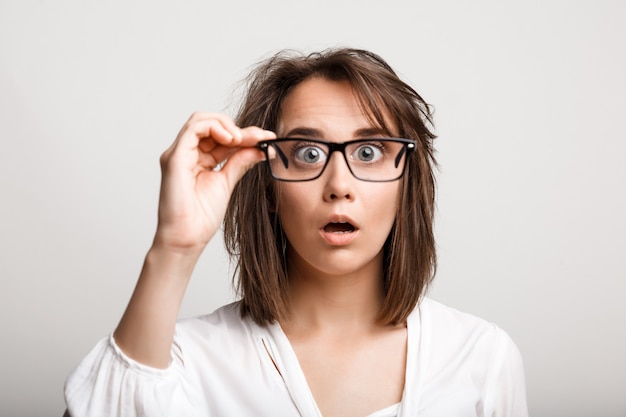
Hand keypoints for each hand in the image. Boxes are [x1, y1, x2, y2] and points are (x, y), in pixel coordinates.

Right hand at [154, 112, 274, 252]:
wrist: (188, 237)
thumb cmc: (201, 217)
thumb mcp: (227, 182)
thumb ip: (240, 162)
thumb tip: (259, 148)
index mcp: (199, 159)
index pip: (221, 136)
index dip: (245, 134)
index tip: (267, 137)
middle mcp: (187, 153)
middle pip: (212, 125)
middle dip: (239, 128)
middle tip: (260, 137)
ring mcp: (179, 153)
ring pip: (202, 119)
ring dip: (227, 125)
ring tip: (243, 140)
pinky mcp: (175, 157)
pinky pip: (194, 128)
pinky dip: (215, 127)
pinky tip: (231, 139)